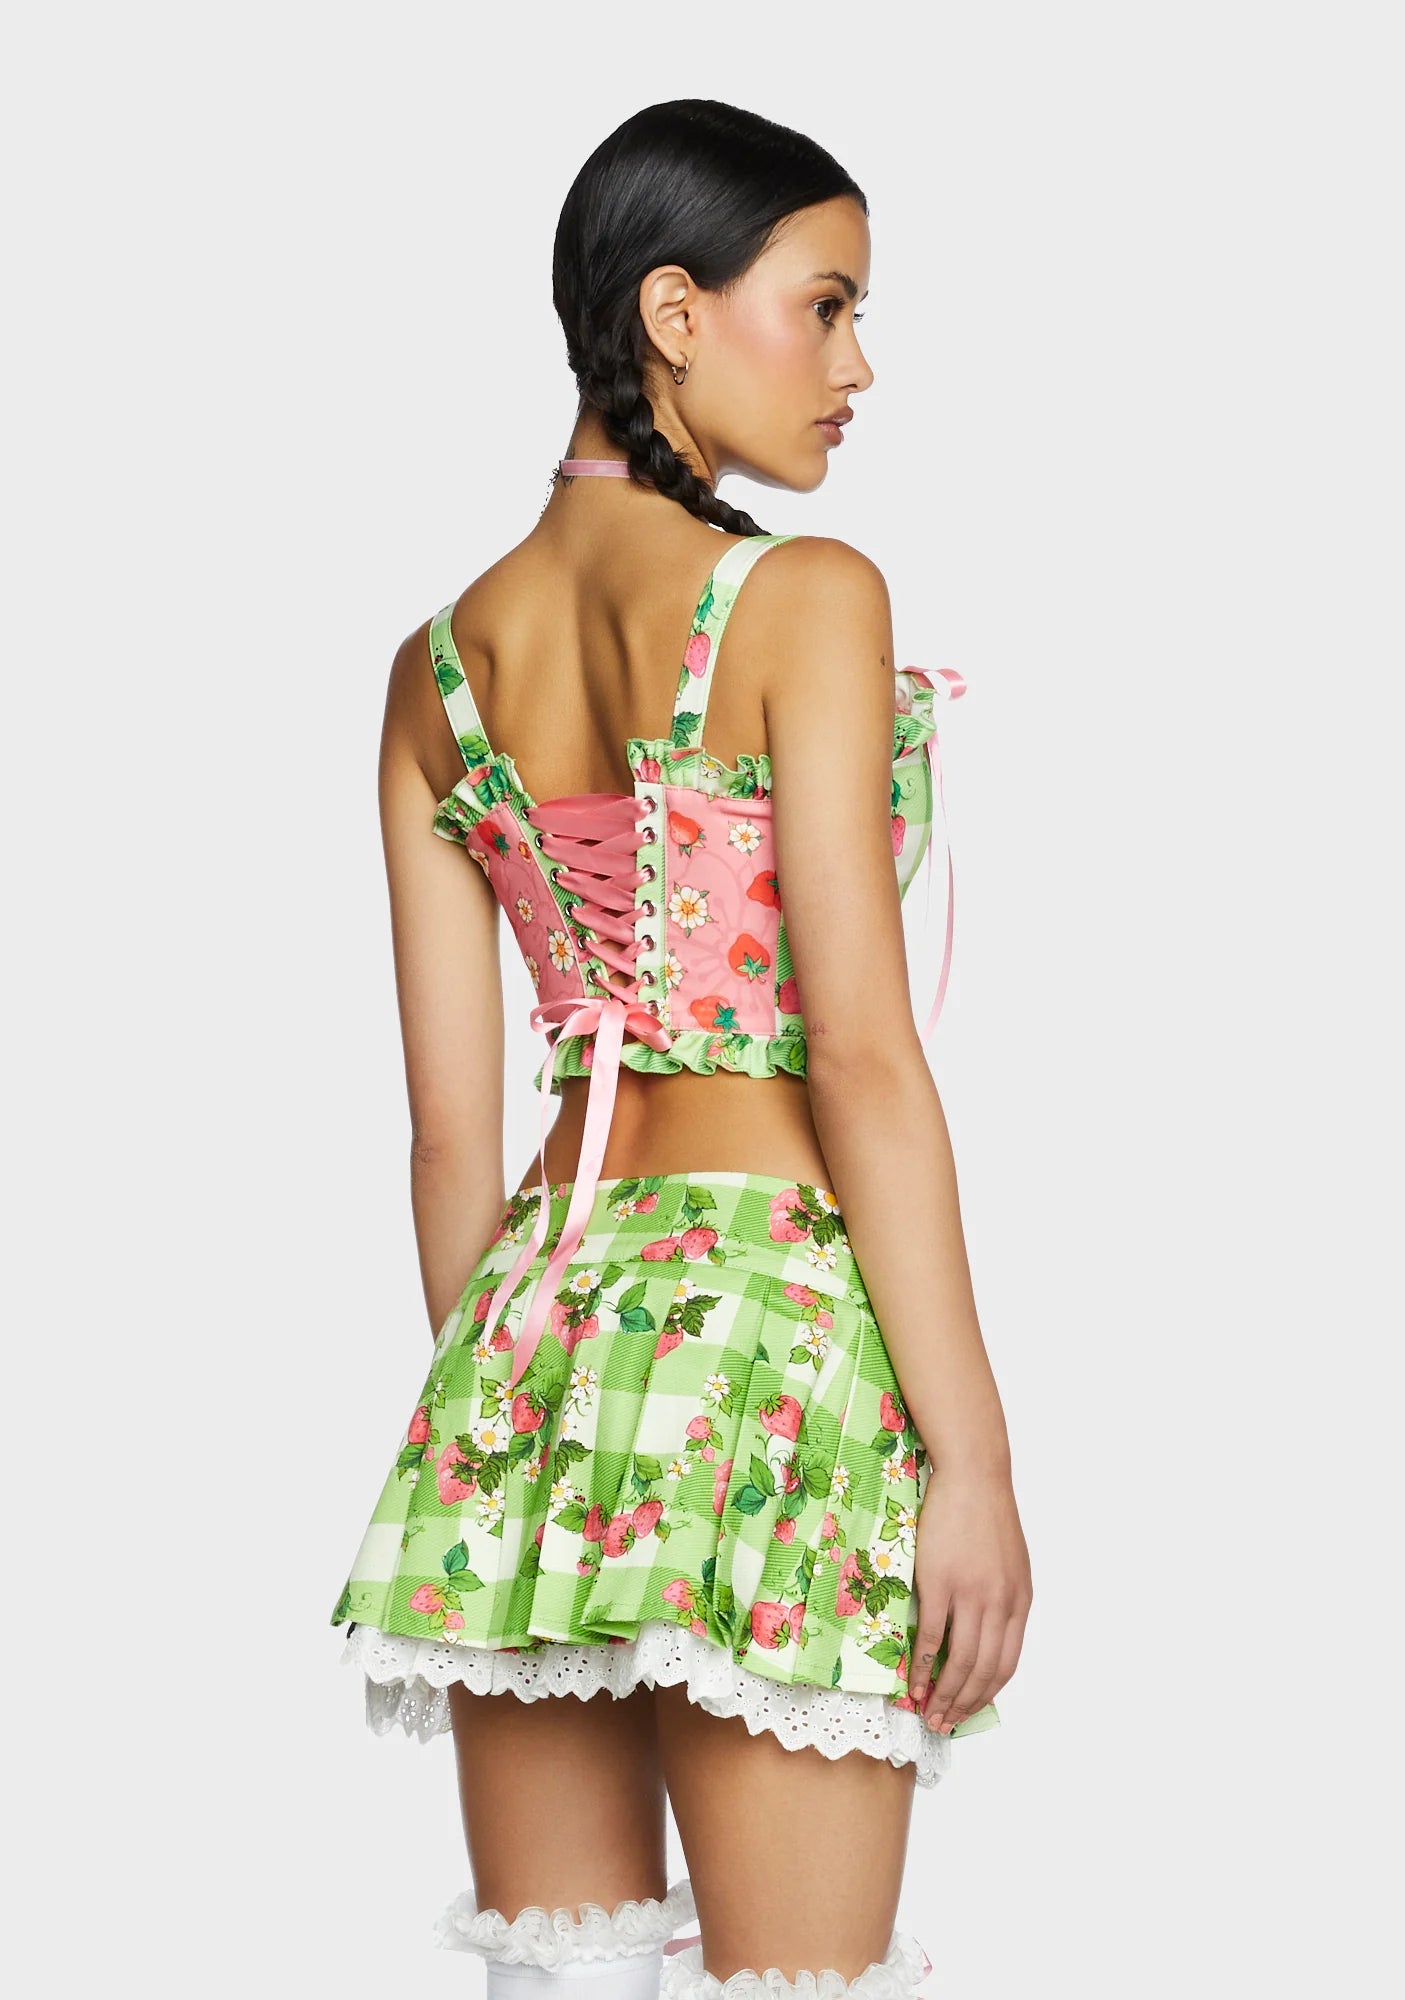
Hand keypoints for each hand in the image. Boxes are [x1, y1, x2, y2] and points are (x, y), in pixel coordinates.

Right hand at [906, 1460, 1031, 1733]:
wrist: (974, 1475)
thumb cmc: (986, 1515)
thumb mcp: (1009, 1564)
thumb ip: (1002, 1599)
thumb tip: (988, 1634)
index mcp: (1020, 1601)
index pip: (1007, 1664)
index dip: (986, 1695)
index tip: (968, 1712)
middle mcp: (1000, 1604)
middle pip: (984, 1671)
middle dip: (964, 1705)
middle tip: (944, 1724)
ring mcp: (971, 1595)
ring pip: (960, 1662)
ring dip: (944, 1695)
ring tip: (930, 1713)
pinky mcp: (941, 1584)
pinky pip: (933, 1638)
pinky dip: (923, 1667)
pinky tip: (914, 1682)